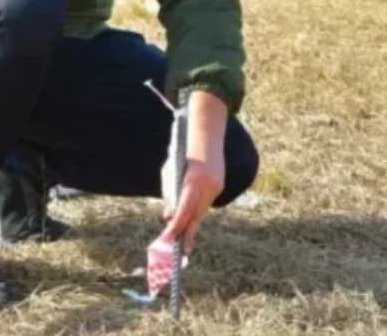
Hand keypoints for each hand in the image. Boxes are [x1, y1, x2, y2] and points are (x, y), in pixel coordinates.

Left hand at [159, 91, 227, 252]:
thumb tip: (167, 216)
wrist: (206, 136)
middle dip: (187, 232)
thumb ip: (169, 194)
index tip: (170, 238)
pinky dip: (196, 212)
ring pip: (202, 211)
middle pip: (196, 214)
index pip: (184, 208)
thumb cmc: (182, 153)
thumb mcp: (170, 171)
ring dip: (191, 224)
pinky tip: (191, 221)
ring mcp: (216, 186)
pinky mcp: (219, 186)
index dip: (177, 225)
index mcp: (193, 180)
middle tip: (180, 250)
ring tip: (185, 242)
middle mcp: (207, 185)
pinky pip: (205, 203)